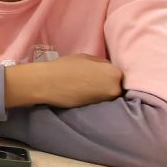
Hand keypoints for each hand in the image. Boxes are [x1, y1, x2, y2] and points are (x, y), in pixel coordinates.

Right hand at [4, 56, 123, 108]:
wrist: (48, 83)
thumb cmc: (65, 66)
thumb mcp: (86, 57)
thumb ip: (101, 63)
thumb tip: (106, 69)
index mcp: (115, 73)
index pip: (117, 73)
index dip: (107, 73)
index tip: (98, 73)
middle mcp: (116, 88)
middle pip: (116, 84)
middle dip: (107, 82)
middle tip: (92, 80)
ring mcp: (107, 100)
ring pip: (108, 93)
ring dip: (101, 90)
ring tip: (87, 86)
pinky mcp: (97, 108)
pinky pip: (100, 100)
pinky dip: (95, 97)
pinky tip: (84, 93)